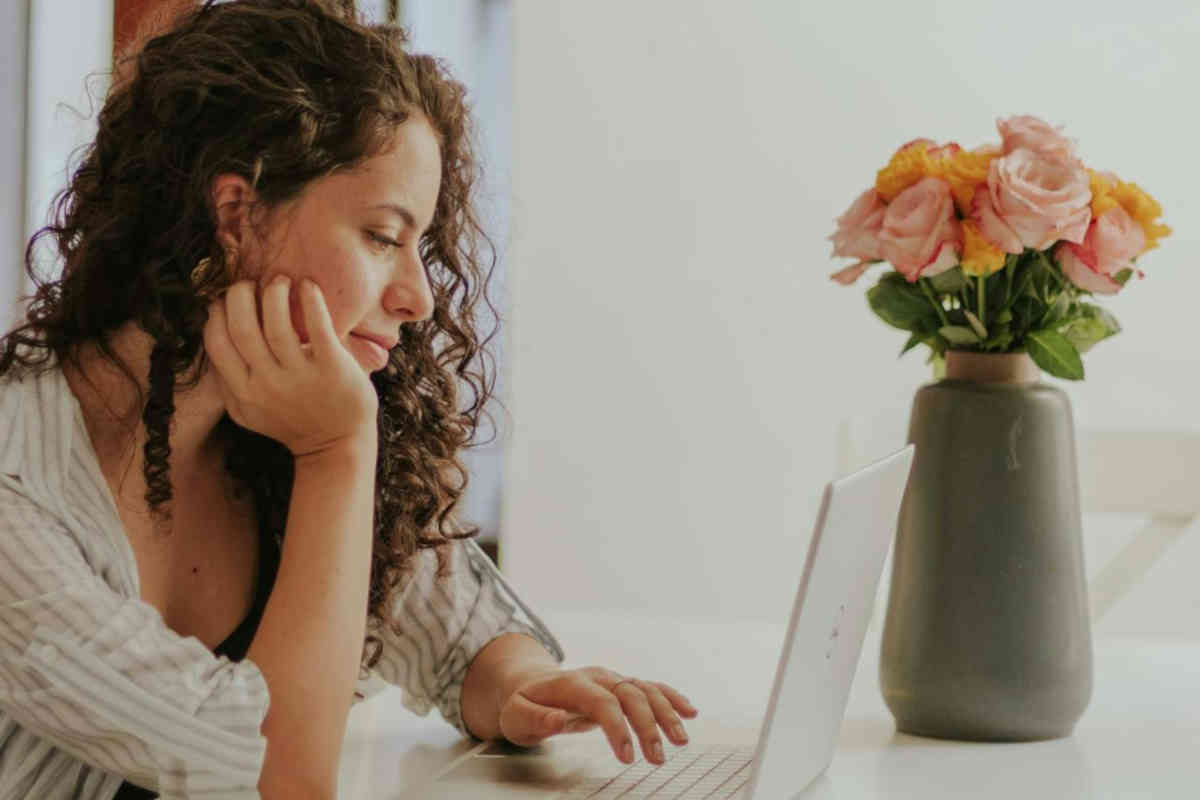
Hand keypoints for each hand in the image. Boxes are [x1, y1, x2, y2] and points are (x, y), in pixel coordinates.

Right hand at [202, 276, 377, 456]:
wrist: (337, 445)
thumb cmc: (293, 422)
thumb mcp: (249, 413)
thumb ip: (228, 384)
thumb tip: (212, 341)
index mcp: (244, 393)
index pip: (217, 343)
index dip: (216, 314)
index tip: (224, 298)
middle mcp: (267, 385)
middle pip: (241, 327)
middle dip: (239, 296)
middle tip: (249, 283)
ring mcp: (300, 377)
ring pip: (276, 323)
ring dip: (274, 292)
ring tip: (280, 281)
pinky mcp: (332, 368)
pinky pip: (317, 326)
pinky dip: (310, 300)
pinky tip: (308, 286)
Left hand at [496, 667, 697, 765]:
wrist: (530, 684)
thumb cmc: (523, 704)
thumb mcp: (516, 715)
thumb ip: (535, 719)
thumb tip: (557, 721)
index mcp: (572, 683)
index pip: (602, 701)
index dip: (617, 727)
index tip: (627, 756)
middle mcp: (597, 677)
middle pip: (630, 694)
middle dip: (647, 725)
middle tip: (657, 757)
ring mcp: (612, 680)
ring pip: (646, 690)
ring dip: (667, 713)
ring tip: (681, 740)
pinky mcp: (621, 687)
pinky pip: (651, 688)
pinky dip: (671, 698)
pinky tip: (689, 712)